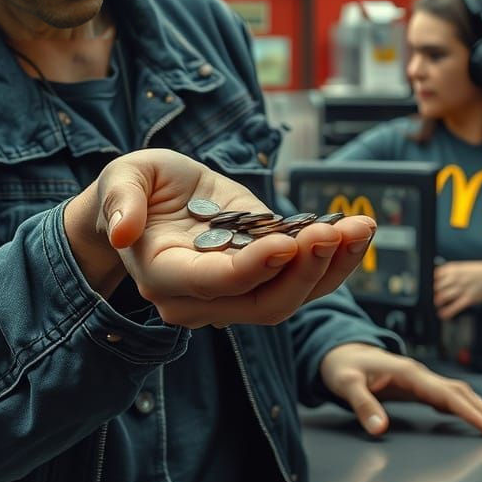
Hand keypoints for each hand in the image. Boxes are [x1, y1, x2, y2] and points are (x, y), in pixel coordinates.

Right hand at [92, 149, 376, 327]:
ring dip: (332, 267)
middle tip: (333, 230)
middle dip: (304, 271)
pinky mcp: (262, 274)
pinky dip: (335, 260)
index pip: (215, 283)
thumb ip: (121, 202)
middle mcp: (203, 297)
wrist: (147, 202)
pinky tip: (358, 230)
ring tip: (360, 227)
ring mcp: (236, 291)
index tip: (289, 241)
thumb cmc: (132, 189)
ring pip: (292, 296)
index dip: (253, 267)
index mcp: (165, 276)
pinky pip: (303, 279)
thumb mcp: (121, 178)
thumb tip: (121, 230)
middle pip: (263, 303)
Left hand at [319, 343, 481, 436]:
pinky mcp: (417, 386)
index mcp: (407, 372)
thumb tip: (380, 429)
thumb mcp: (345, 384)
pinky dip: (467, 408)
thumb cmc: (341, 365)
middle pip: (461, 392)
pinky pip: (448, 396)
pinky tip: (477, 418)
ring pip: (458, 393)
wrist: (337, 350)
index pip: (446, 394)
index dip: (471, 412)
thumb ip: (362, 405)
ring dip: (481, 409)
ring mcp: (420, 379)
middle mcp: (419, 374)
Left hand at [434, 260, 481, 319]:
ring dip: (437, 302)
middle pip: (436, 287)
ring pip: (443, 296)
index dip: (428, 284)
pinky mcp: (469, 298)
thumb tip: (430, 281)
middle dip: (432, 294)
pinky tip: (442, 315)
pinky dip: (447, 312)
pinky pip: (455, 306)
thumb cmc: (472, 274)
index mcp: (451, 269)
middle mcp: (456, 278)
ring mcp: (462, 288)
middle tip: (430, 299)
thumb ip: (445, 274)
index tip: (426, 289)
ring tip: (436, 305)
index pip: (434, 276)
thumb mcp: (458, 269)